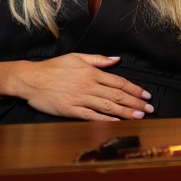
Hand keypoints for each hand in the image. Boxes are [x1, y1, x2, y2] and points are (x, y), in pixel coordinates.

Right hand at [13, 55, 153, 120]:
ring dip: (126, 112)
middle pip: (117, 95)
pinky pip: (91, 116)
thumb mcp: (76, 57)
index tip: (146, 95)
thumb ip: (98, 59)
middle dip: (135, 103)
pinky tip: (118, 122)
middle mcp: (88, 85)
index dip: (134, 89)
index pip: (118, 82)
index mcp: (91, 72)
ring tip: (140, 116)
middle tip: (149, 109)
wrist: (30, 79)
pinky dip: (105, 120)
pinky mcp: (70, 110)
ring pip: (107, 107)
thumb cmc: (53, 67)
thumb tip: (116, 60)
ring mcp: (79, 99)